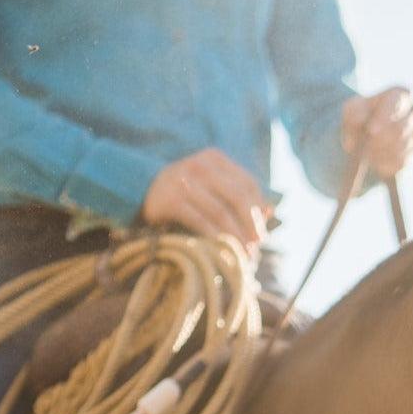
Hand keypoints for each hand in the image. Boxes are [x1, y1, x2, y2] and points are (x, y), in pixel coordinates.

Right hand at [141, 148, 272, 248]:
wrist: (143, 192)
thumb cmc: (187, 194)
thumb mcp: (214, 188)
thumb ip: (240, 196)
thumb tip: (270, 211)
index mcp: (214, 159)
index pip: (248, 184)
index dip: (258, 211)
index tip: (262, 234)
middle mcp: (199, 165)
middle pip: (238, 197)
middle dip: (250, 225)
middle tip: (255, 247)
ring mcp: (183, 180)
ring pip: (221, 212)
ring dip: (235, 237)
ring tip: (243, 254)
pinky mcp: (170, 199)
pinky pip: (200, 221)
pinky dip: (215, 238)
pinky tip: (222, 251)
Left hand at [340, 87, 412, 179]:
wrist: (362, 138)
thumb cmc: (359, 117)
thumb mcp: (351, 110)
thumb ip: (355, 111)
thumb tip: (361, 119)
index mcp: (401, 95)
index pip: (398, 102)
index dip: (386, 116)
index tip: (371, 130)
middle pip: (404, 126)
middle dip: (383, 138)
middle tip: (367, 145)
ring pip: (404, 146)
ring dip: (383, 152)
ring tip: (367, 153)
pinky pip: (403, 162)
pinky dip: (386, 164)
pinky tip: (374, 162)